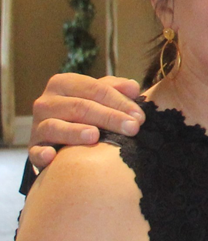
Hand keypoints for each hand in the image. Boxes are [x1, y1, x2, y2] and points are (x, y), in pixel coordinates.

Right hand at [29, 74, 143, 169]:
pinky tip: (52, 156)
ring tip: (95, 135)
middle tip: (133, 128)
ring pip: (55, 127)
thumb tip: (133, 88)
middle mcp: (46, 102)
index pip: (94, 89)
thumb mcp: (99, 95)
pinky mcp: (33, 148)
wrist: (58, 134)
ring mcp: (38, 125)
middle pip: (79, 107)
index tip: (140, 116)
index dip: (119, 101)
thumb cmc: (86, 111)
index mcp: (63, 83)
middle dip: (109, 117)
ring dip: (75, 132)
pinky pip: (35, 151)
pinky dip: (42, 154)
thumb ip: (115, 89)